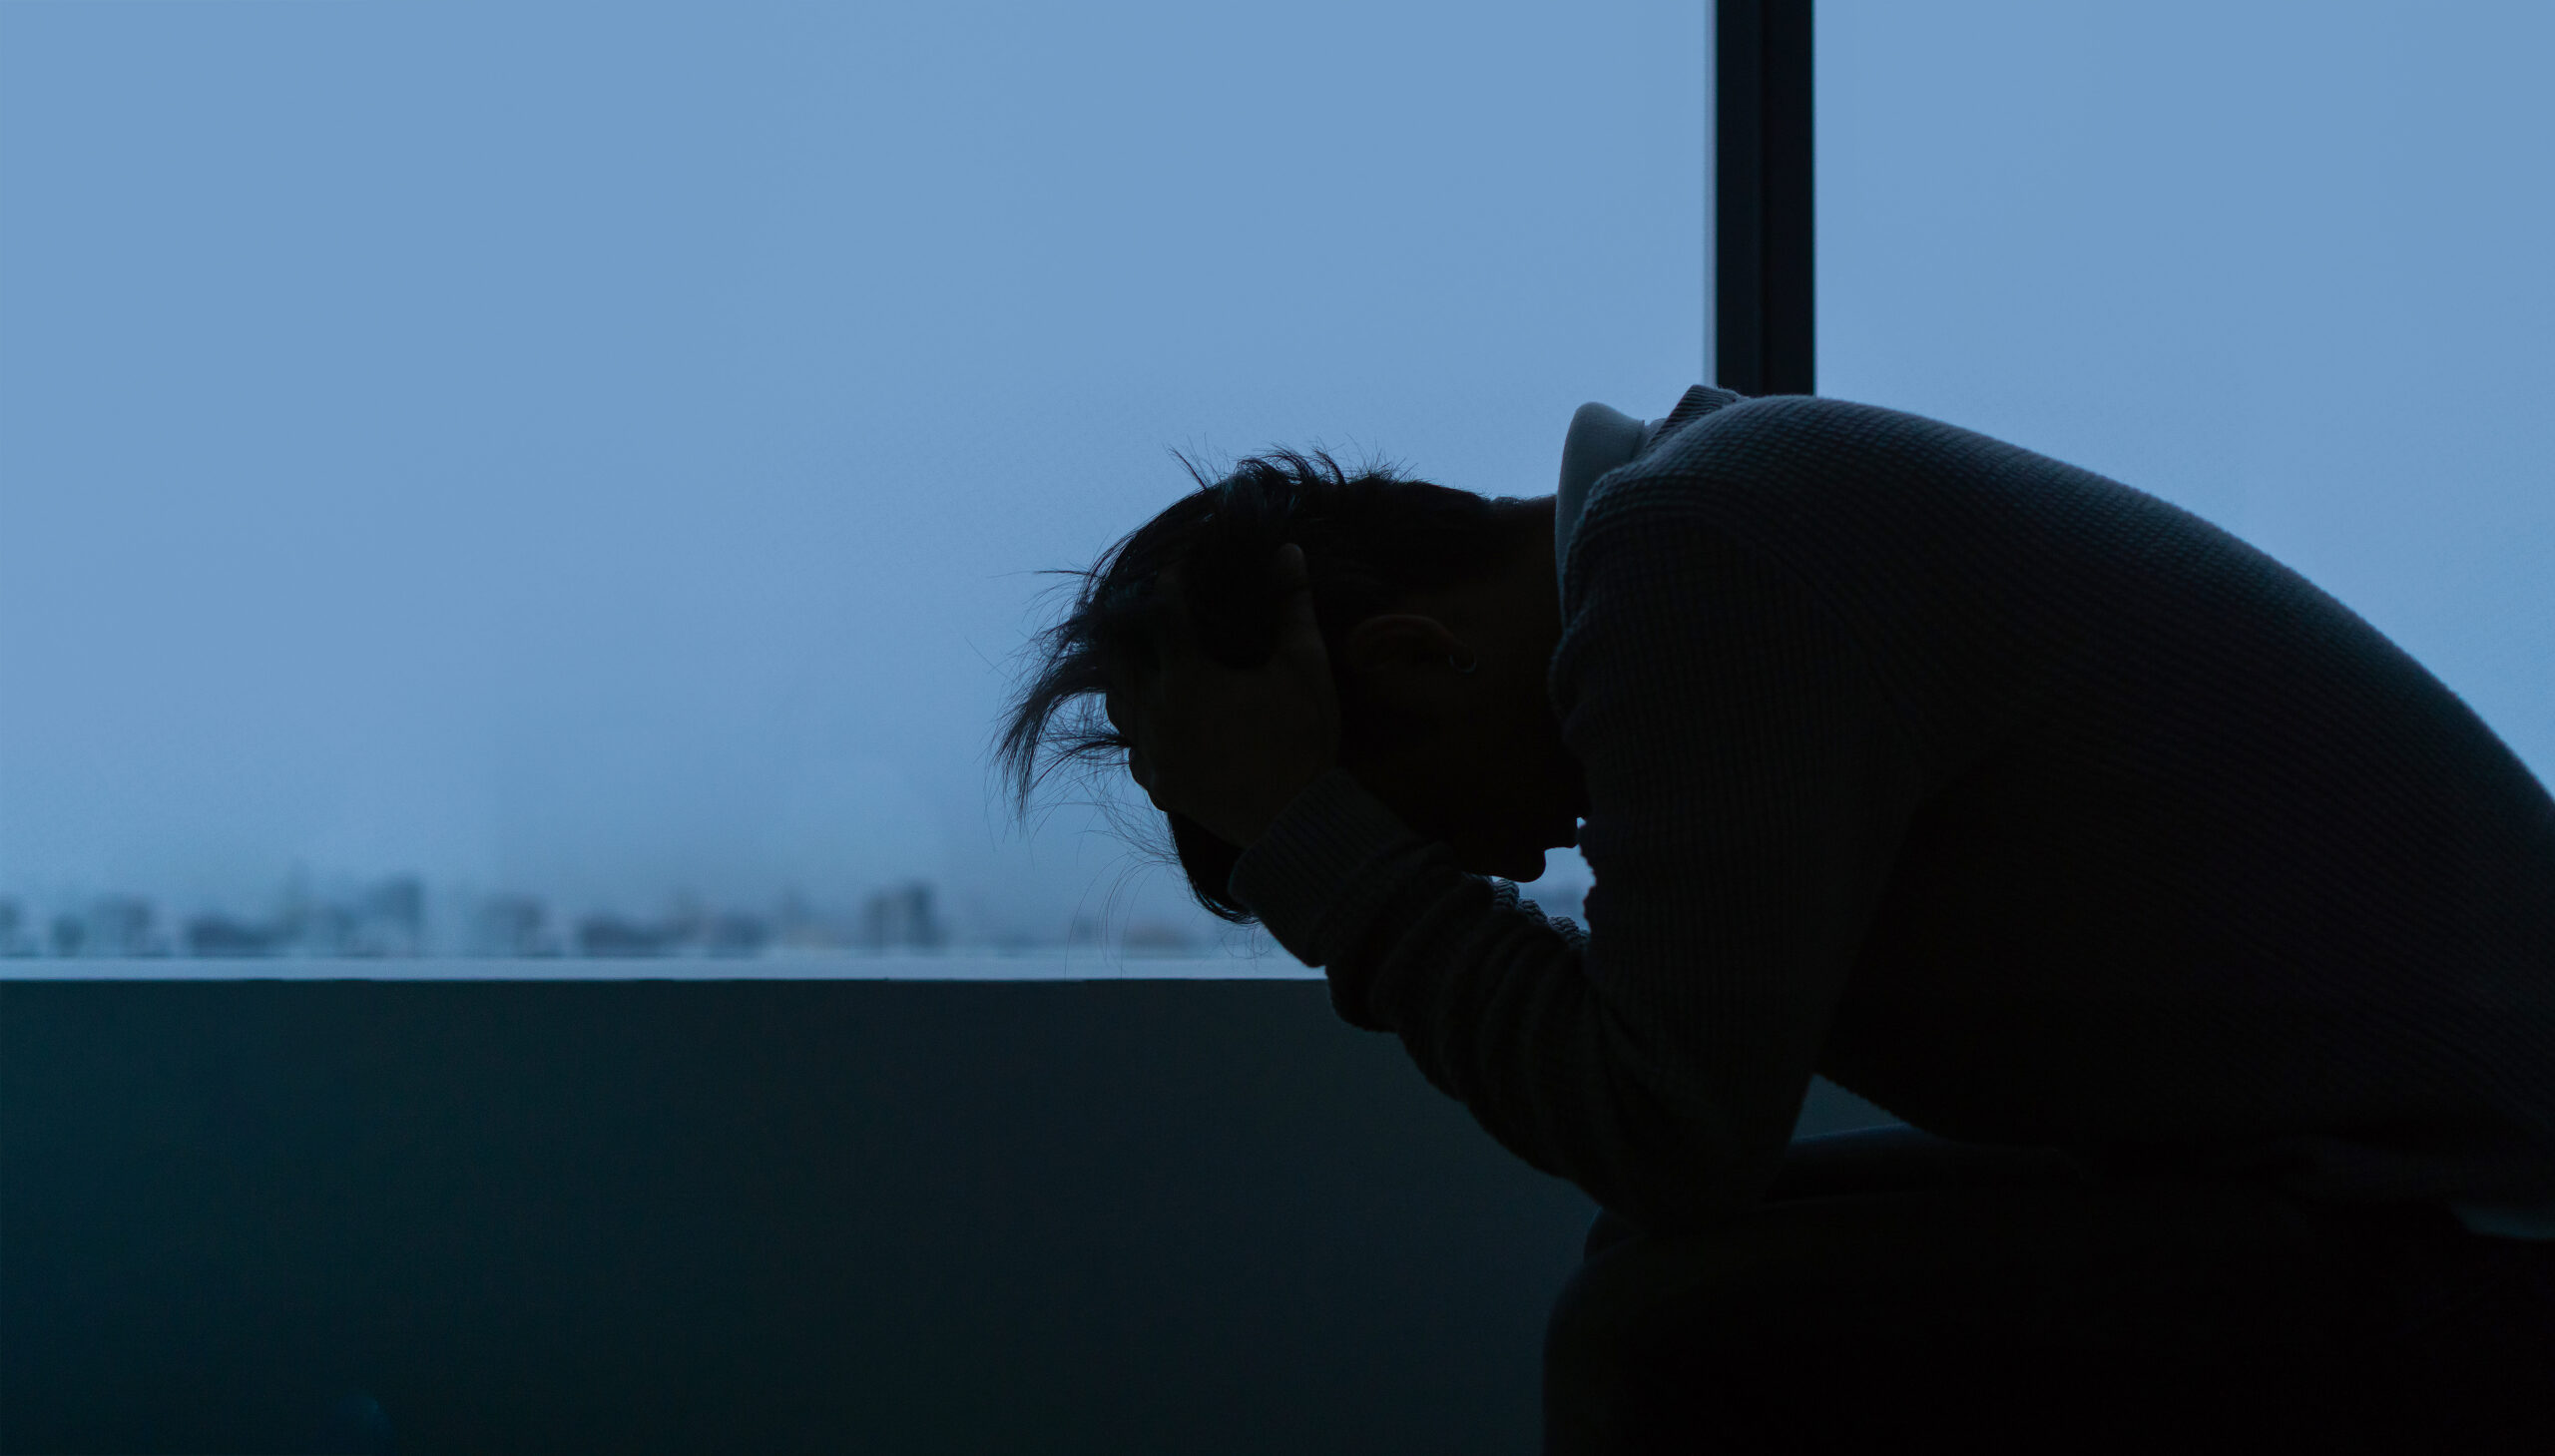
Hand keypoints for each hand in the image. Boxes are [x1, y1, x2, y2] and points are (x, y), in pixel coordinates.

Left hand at [1109, 544, 1340, 847]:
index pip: (1163, 613)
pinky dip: (1141, 727)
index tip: (1179, 561)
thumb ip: (1292, 605)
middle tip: (1143, 608)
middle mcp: (1156, 715)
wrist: (1298, 823)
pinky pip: (1135, 749)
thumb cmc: (1304, 740)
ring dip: (1128, 678)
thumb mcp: (1305, 667)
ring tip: (1145, 660)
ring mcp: (1153, 756)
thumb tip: (1289, 550)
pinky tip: (1160, 719)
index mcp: (1187, 679)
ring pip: (1118, 705)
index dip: (1170, 581)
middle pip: (1117, 658)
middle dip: (1128, 628)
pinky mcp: (1161, 788)